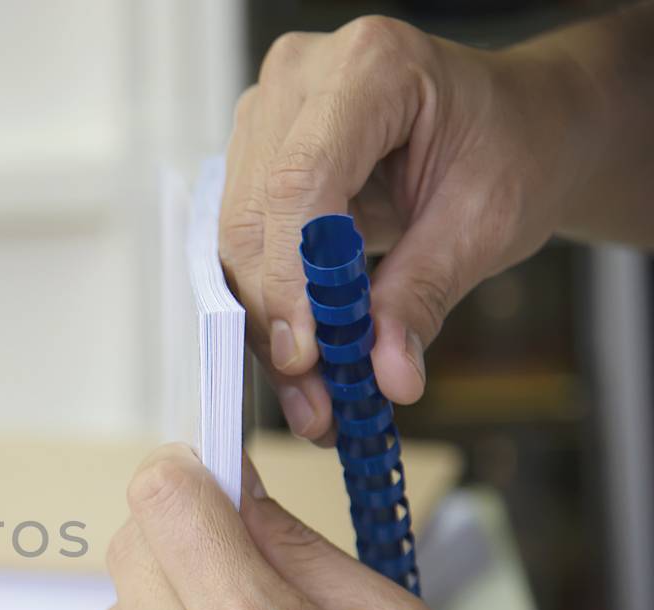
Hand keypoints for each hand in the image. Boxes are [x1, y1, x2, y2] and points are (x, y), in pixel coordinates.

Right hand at [220, 16, 597, 440]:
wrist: (515, 124)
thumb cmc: (511, 147)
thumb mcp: (486, 220)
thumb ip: (424, 294)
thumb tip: (386, 377)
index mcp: (368, 66)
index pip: (300, 181)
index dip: (294, 276)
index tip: (309, 356)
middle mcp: (299, 78)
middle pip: (255, 217)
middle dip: (280, 320)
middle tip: (317, 402)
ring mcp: (266, 115)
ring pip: (236, 243)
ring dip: (269, 330)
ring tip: (316, 402)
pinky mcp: (253, 158)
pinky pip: (243, 249)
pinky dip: (271, 314)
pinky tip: (303, 368)